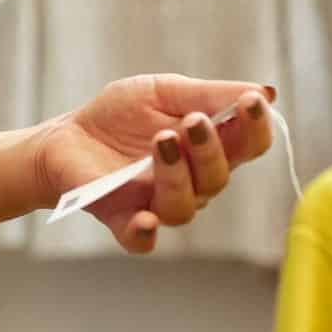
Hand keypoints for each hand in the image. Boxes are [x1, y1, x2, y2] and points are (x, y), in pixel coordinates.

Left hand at [27, 76, 274, 254]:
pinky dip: (144, 232)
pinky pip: (141, 239)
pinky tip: (146, 219)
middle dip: (210, 148)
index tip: (251, 102)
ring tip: (161, 141)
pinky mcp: (123, 220)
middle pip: (219, 176)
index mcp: (209, 149)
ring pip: (185, 205)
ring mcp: (158, 204)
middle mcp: (193, 183)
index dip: (255, 126)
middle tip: (194, 121)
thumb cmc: (121, 114)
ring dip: (177, 174)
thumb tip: (264, 93)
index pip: (248, 145)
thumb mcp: (164, 91)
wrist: (67, 135)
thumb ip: (209, 94)